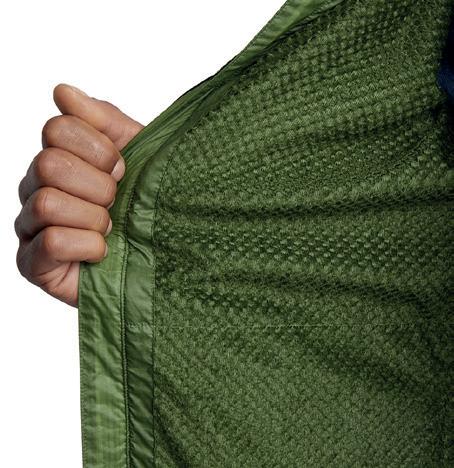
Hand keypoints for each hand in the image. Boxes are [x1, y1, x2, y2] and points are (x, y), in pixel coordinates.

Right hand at [15, 84, 143, 306]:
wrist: (162, 255)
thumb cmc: (147, 204)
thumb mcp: (139, 153)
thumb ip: (104, 121)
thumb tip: (62, 92)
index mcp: (59, 157)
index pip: (57, 128)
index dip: (100, 150)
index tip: (123, 170)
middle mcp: (36, 187)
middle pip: (49, 164)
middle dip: (99, 186)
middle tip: (117, 202)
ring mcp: (31, 226)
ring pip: (48, 203)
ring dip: (93, 218)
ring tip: (110, 228)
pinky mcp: (33, 264)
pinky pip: (51, 242)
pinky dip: (88, 246)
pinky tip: (102, 252)